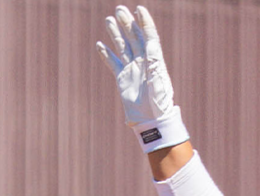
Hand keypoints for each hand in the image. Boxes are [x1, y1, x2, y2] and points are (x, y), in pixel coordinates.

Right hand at [97, 5, 187, 151]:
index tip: (139, 9)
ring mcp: (132, 69)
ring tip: (109, 19)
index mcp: (154, 60)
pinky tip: (100, 45)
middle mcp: (143, 62)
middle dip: (127, 23)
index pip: (149, 36)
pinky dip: (106, 54)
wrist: (151, 120)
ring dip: (116, 33)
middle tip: (120, 9)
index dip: (144, 22)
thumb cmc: (159, 102)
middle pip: (134, 37)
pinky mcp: (122, 79)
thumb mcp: (158, 79)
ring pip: (123, 47)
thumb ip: (154, 59)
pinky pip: (113, 63)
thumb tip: (151, 40)